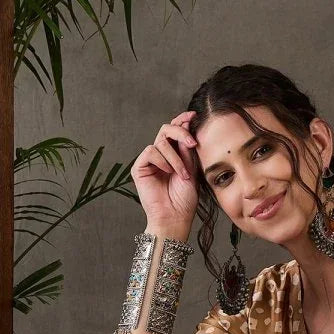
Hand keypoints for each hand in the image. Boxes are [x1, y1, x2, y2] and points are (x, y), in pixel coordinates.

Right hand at [130, 110, 198, 229]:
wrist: (175, 216)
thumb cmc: (185, 198)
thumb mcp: (192, 168)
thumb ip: (187, 148)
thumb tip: (186, 125)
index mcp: (173, 154)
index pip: (175, 131)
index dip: (182, 120)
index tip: (193, 116)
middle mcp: (160, 155)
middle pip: (166, 129)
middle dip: (180, 132)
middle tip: (192, 143)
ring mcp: (149, 161)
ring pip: (161, 142)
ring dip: (175, 157)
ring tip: (182, 174)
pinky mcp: (139, 168)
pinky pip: (151, 152)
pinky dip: (163, 161)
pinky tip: (168, 173)